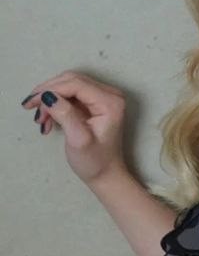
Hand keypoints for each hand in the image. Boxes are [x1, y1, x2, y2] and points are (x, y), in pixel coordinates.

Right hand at [20, 71, 129, 186]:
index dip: (51, 90)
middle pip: (72, 81)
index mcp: (110, 101)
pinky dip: (56, 104)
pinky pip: (71, 95)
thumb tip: (48, 96)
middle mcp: (109, 94)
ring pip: (69, 86)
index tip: (31, 103)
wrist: (106, 174)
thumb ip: (65, 115)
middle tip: (31, 109)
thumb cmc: (95, 161)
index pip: (76, 84)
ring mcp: (102, 98)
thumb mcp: (78, 140)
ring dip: (50, 99)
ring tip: (41, 120)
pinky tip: (48, 121)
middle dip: (48, 93)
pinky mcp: (95, 103)